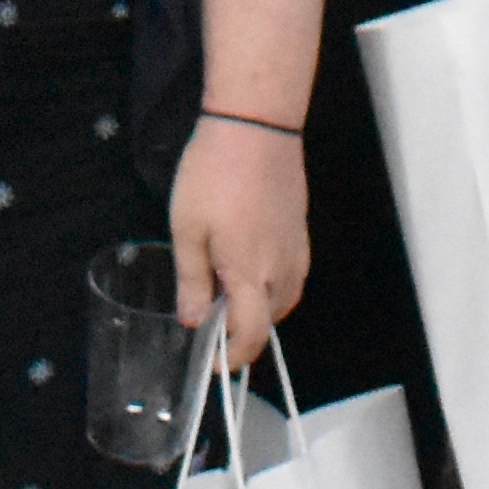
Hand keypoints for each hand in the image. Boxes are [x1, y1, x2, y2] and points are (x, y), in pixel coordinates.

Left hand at [168, 116, 310, 366]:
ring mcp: (296, 249)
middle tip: (209, 322)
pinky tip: (247, 266)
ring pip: (283, 299)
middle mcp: (282, 268)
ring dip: (258, 308)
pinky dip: (272, 285)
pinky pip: (291, 275)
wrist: (256, 126)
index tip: (213, 363)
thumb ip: (192, 281)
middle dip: (242, 331)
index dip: (232, 356)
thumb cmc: (216, 172)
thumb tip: (193, 317)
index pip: (250, 336)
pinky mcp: (300, 231)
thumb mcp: (187, 230)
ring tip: (225, 294)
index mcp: (252, 274)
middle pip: (269, 322)